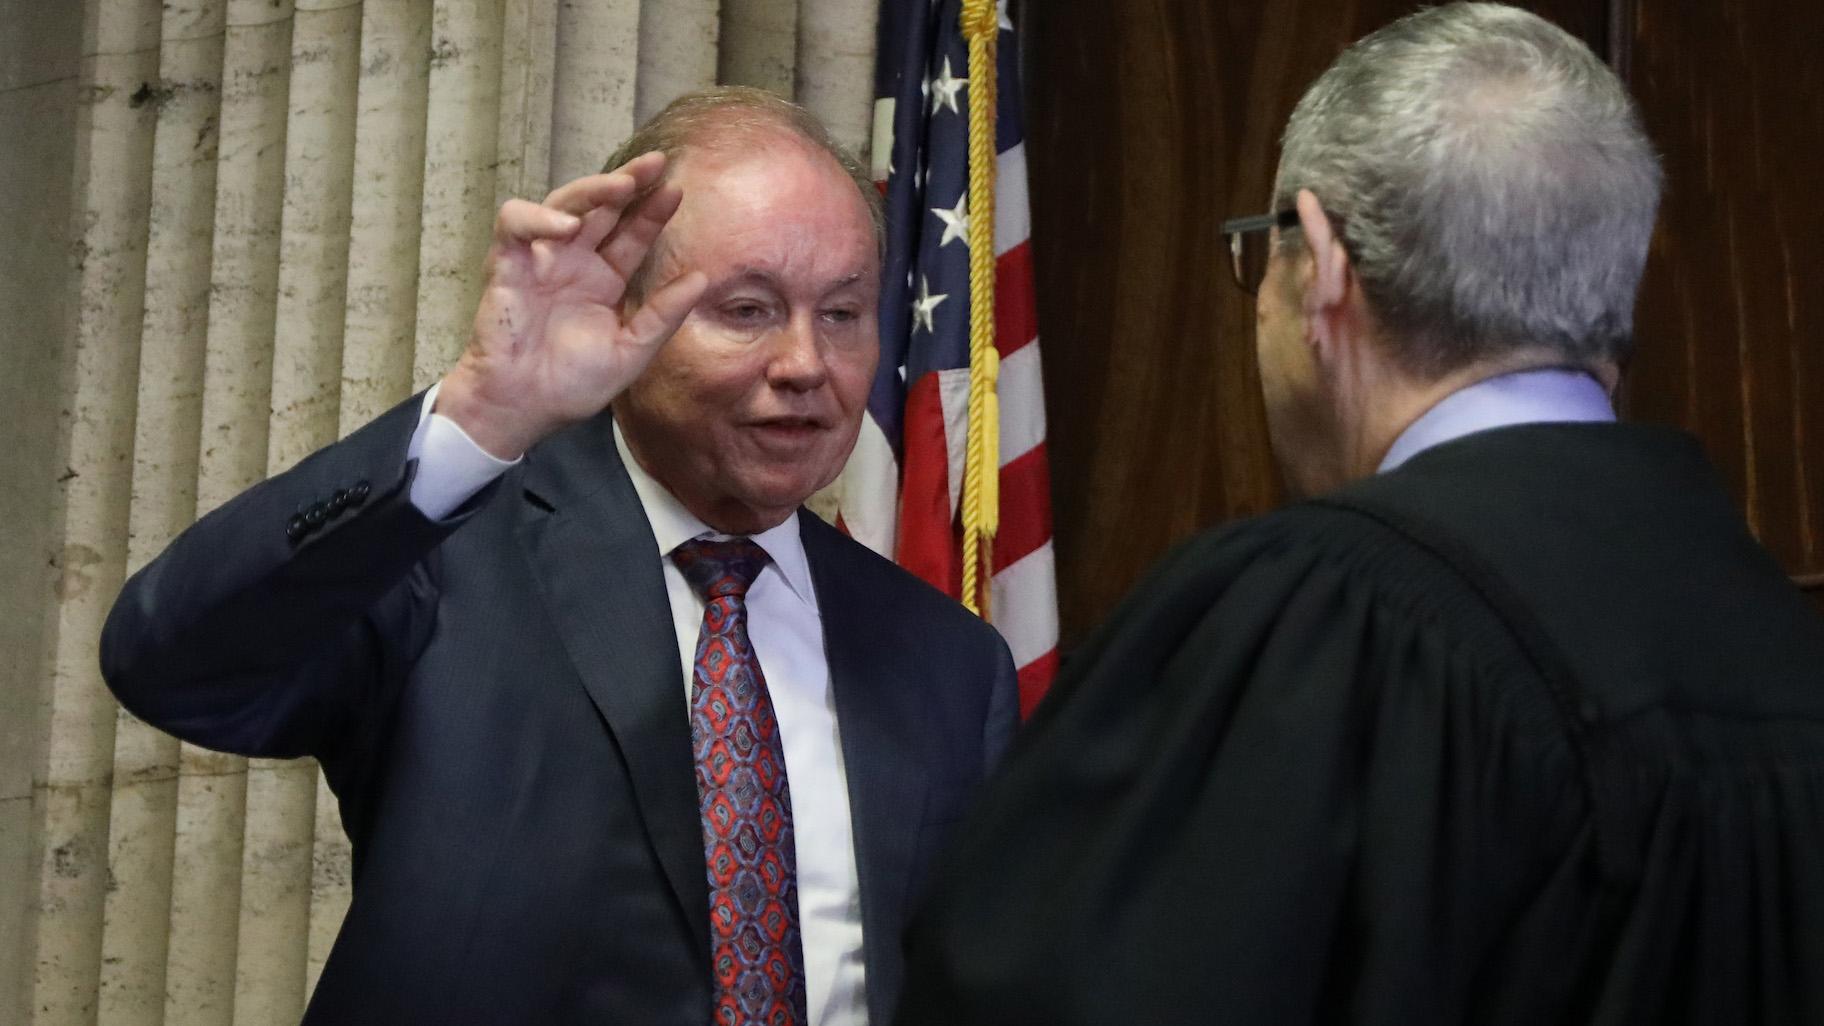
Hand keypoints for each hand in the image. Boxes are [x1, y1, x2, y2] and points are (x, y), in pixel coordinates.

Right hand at [436, 152, 707, 458]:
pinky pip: (516, 223)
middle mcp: (574, 262)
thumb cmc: (571, 385)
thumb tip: (702, 279)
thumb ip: (663, 315)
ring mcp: (540, 260)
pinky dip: (539, 218)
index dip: (652, 211)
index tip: (677, 191)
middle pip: (602, 207)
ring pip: (563, 204)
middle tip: (656, 163)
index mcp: (603, 280)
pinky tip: (569, 228)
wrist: (522, 408)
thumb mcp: (631, 351)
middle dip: (628, 181)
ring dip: (592, 190)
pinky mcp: (506, 264)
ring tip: (622, 187)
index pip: (632, 234)